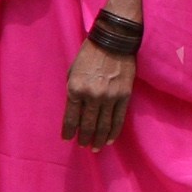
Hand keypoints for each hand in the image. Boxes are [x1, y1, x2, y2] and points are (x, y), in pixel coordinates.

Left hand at [63, 36, 135, 150]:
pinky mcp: (124, 96)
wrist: (112, 43)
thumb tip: (74, 110)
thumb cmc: (88, 56)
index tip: (67, 139)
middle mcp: (92, 95)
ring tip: (95, 148)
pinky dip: (113, 132)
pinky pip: (118, 119)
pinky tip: (109, 140)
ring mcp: (110, 97)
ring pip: (104, 125)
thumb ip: (73, 91)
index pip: (70, 117)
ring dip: (99, 139)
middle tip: (83, 146)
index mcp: (75, 88)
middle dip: (84, 138)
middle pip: (88, 124)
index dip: (68, 130)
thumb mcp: (72, 72)